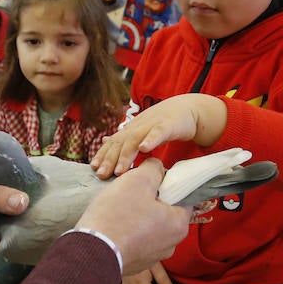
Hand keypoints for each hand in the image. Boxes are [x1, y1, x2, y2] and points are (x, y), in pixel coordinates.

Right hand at [76, 159, 191, 275]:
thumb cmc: (118, 215)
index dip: (166, 184)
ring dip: (136, 217)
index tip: (148, 181)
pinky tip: (112, 225)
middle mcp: (170, 245)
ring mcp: (152, 257)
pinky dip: (126, 233)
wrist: (92, 252)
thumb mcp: (138, 179)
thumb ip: (154, 168)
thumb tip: (157, 167)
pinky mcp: (134, 264)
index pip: (181, 198)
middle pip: (164, 213)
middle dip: (149, 201)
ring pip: (148, 228)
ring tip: (117, 209)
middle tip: (130, 193)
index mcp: (179, 225)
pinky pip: (134, 242)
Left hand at [91, 93, 227, 177]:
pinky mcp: (168, 125)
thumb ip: (124, 138)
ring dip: (126, 154)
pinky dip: (150, 140)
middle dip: (110, 158)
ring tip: (120, 170)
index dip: (103, 154)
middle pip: (121, 142)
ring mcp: (153, 124)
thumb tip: (104, 142)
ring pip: (136, 138)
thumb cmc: (164, 122)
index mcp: (132, 129)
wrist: (188, 109)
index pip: (114, 142)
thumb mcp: (142, 130)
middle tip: (102, 174)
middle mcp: (139, 126)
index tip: (94, 168)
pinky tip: (144, 149)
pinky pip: (158, 132)